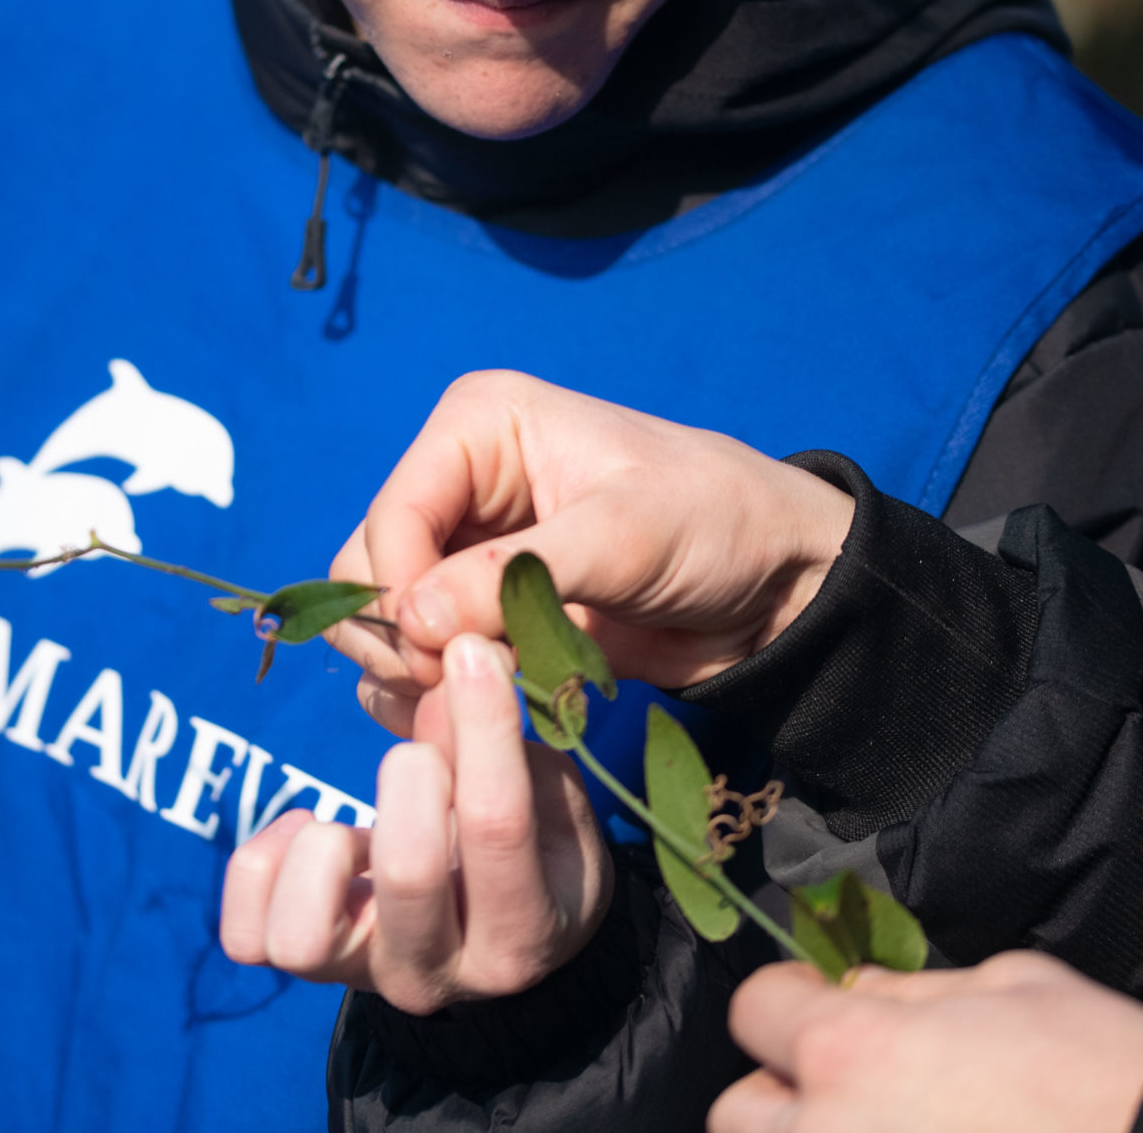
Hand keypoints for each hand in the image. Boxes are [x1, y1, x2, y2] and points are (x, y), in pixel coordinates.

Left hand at [218, 633, 612, 1014]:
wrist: (490, 938)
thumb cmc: (530, 853)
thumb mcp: (546, 800)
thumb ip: (504, 743)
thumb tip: (456, 656)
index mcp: (524, 934)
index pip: (498, 824)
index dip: (483, 726)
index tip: (466, 652)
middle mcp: (441, 975)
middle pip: (410, 872)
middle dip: (410, 775)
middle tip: (418, 756)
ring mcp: (364, 976)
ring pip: (303, 936)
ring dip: (320, 849)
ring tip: (347, 824)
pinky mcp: (304, 963)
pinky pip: (247, 933)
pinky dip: (263, 866)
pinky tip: (309, 832)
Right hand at [321, 371, 854, 724]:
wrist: (776, 584)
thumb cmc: (714, 522)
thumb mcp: (623, 537)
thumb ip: (514, 576)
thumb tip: (413, 622)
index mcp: (478, 428)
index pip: (390, 517)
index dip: (399, 596)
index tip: (442, 662)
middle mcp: (457, 483)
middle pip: (367, 569)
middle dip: (404, 638)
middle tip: (465, 691)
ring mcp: (466, 551)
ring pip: (385, 622)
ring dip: (419, 673)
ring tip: (488, 702)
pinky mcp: (485, 612)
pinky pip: (423, 659)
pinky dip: (440, 694)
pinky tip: (491, 714)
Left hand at [709, 952, 1142, 1132]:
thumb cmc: (1111, 1080)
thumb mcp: (1015, 987)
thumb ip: (915, 991)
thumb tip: (860, 993)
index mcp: (853, 1051)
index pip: (757, 1008)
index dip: (795, 1003)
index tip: (825, 1011)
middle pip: (740, 1113)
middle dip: (788, 1098)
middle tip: (858, 1097)